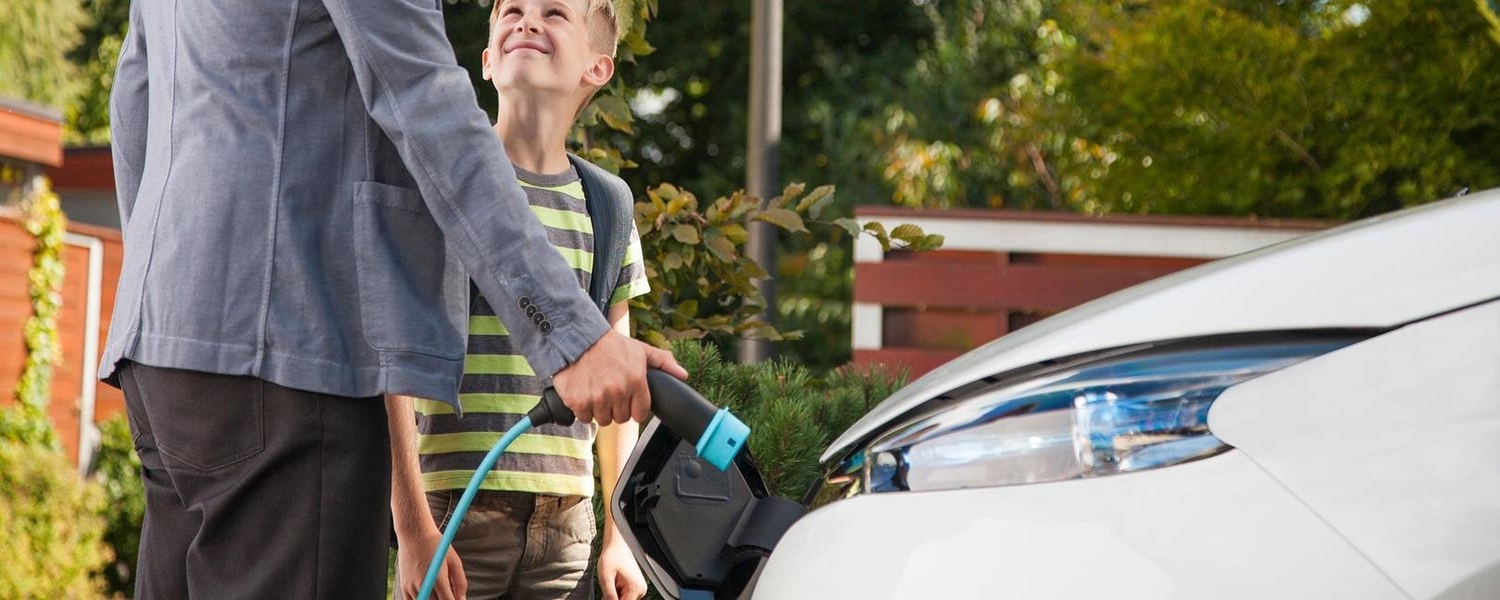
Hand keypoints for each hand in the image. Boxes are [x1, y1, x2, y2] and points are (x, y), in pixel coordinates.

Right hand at [396, 526, 466, 599]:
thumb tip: (462, 598)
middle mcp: (423, 585)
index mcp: (438, 579)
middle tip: (448, 592)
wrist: (414, 534)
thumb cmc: (435, 545)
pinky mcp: (404, 587)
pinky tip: (427, 594)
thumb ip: (460, 582)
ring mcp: (411, 587)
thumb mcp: (454, 560)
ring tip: (438, 591)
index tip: (456, 599)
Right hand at [553, 331, 687, 424]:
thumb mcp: (641, 350)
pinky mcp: (577, 401)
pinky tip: (585, 393)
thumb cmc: (612, 345)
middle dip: (617, 408)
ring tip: (597, 391)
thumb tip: (683, 374)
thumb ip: (663, 362)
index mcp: (635, 381)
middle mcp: (617, 391)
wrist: (579, 337)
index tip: (629, 402)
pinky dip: (584, 409)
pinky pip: (585, 417)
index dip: (635, 409)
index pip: (640, 414)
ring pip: (603, 419)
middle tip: (611, 393)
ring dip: (600, 410)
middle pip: (621, 418)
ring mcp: (597, 398)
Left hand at [597, 538, 647, 599]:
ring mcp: (639, 587)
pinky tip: (613, 582)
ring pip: (624, 599)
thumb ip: (609, 595)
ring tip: (610, 582)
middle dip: (613, 599)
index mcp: (636, 588)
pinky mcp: (635, 585)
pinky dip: (616, 592)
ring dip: (614, 596)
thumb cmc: (612, 555)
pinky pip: (625, 595)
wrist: (618, 542)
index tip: (605, 596)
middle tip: (606, 588)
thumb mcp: (606, 577)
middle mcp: (641, 589)